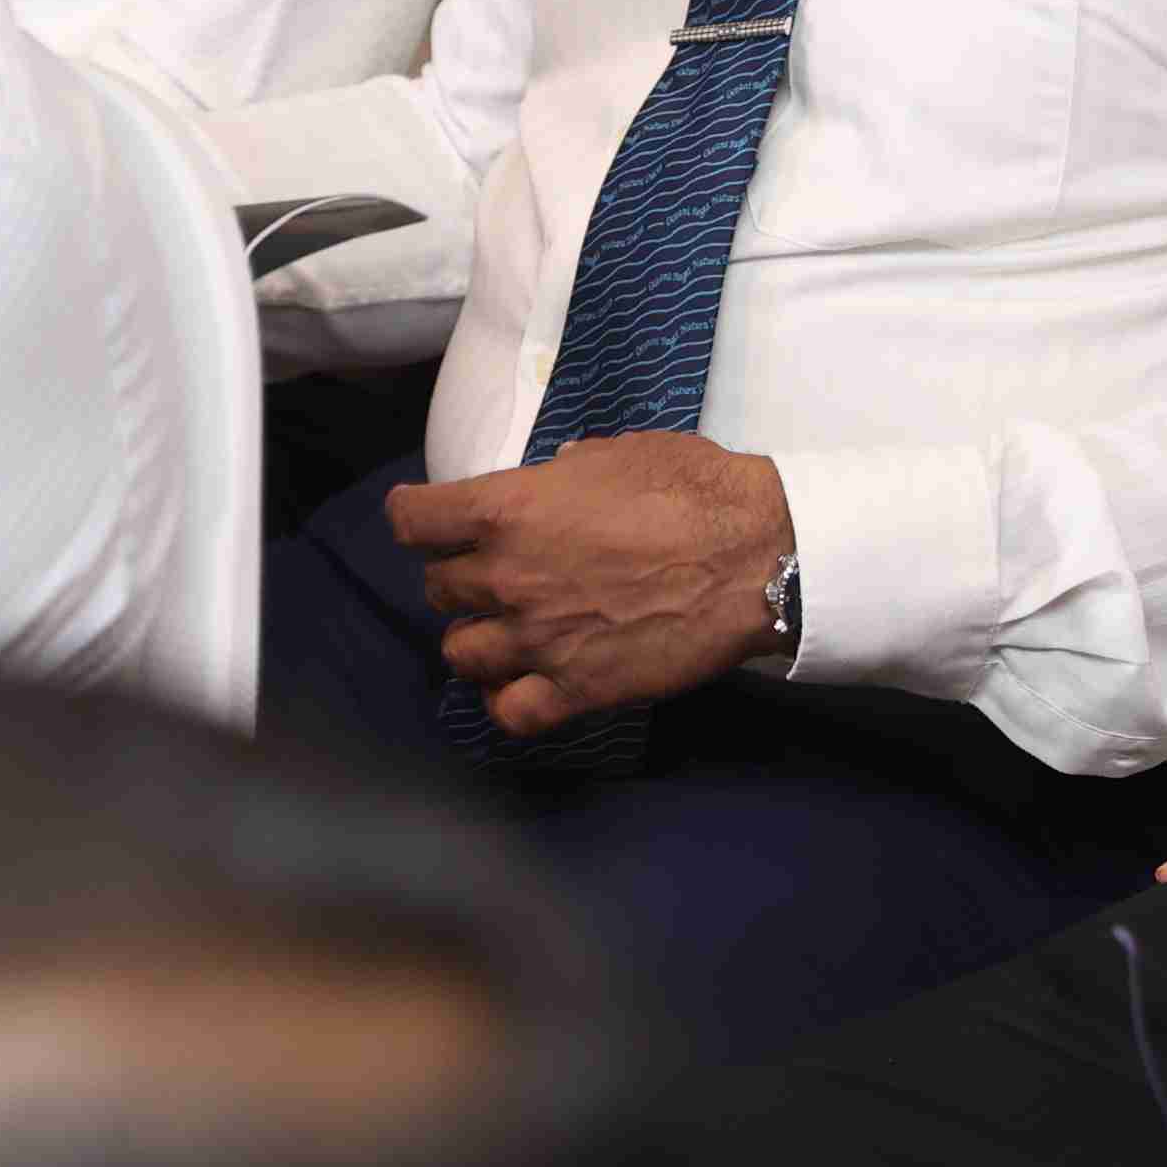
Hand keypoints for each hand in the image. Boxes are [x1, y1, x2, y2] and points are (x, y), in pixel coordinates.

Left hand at [392, 434, 792, 735]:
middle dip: (459, 578)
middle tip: (494, 573)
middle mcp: (506, 577)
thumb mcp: (615, 453)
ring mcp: (537, 640)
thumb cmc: (691, 490)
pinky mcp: (575, 689)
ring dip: (477, 639)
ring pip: (460, 653)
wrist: (753, 557)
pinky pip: (509, 712)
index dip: (414, 518)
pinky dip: (507, 700)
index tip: (424, 520)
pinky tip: (523, 684)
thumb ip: (563, 473)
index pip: (413, 521)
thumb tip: (552, 477)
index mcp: (507, 510)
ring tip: (505, 632)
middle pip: (438, 588)